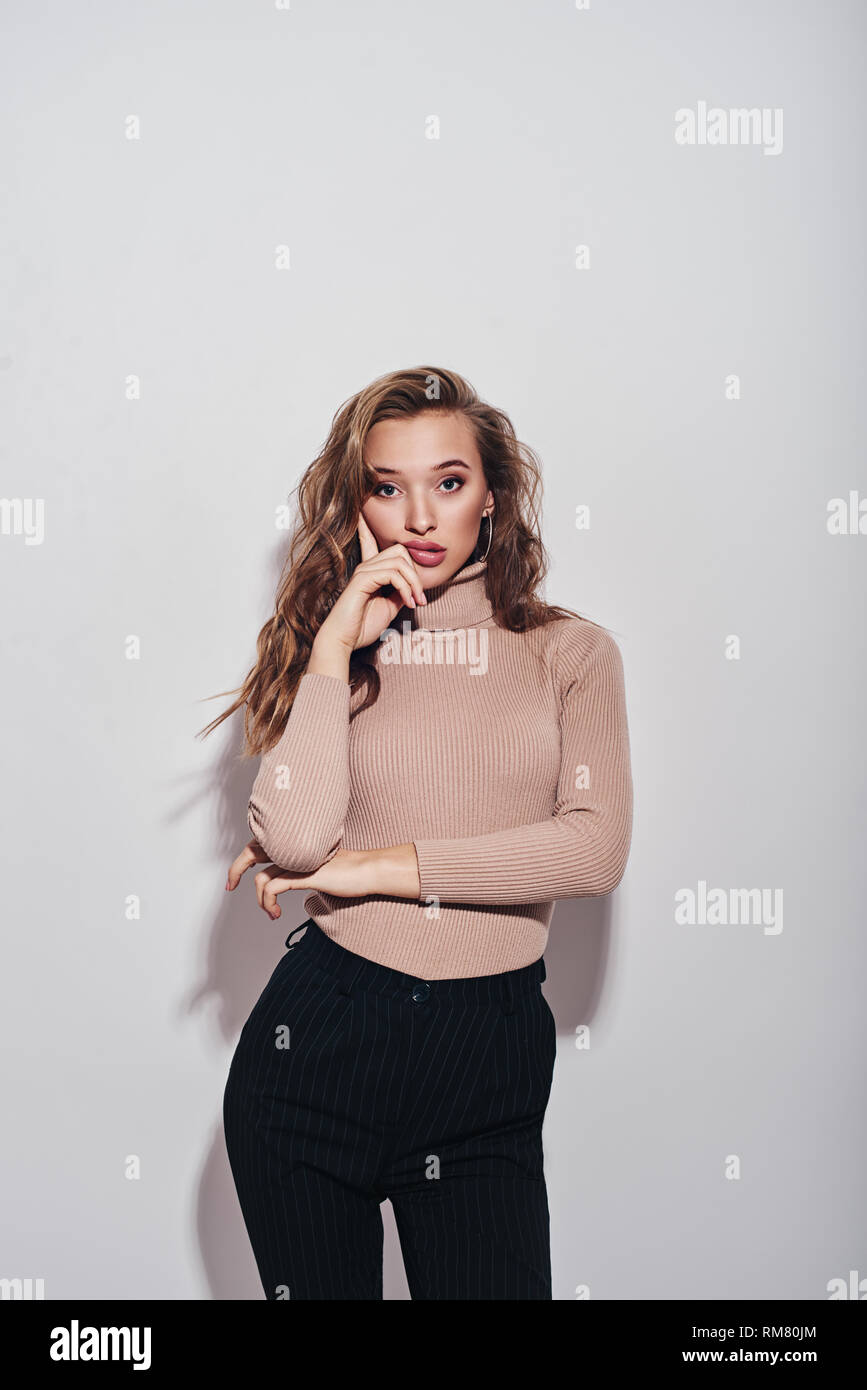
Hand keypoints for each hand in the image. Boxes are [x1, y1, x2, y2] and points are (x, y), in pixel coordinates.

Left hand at [226, 840, 374, 918]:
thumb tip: (288, 879)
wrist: (368, 870)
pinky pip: (273, 888)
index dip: (245, 857)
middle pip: (251, 852)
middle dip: (236, 869)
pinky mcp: (303, 875)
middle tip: (230, 885)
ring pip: (261, 879)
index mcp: (294, 845)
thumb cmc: (347, 872)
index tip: (237, 875)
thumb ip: (301, 868)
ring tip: (270, 912)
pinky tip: (277, 913)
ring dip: (259, 900)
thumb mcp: (318, 868)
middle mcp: (292, 849)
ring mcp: (297, 862)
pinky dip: (268, 903)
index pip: (260, 844)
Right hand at [315, 512, 427, 652]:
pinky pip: (392, 574)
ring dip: (414, 583)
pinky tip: (407, 603)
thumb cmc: (362, 627)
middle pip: (400, 551)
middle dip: (416, 573)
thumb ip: (399, 592)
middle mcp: (365, 567)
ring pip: (400, 561)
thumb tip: (413, 585)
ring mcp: (363, 572)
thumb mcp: (389, 607)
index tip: (363, 509)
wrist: (344, 641)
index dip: (367, 525)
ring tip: (416, 602)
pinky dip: (406, 588)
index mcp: (369, 571)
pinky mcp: (362, 580)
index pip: (370, 540)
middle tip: (420, 597)